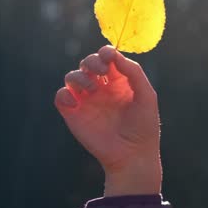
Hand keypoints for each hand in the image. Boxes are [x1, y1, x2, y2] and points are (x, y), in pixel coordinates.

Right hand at [54, 46, 161, 195]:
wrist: (132, 155)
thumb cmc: (143, 126)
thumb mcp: (146, 96)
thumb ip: (134, 72)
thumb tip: (115, 55)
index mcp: (119, 82)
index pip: (107, 59)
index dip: (105, 52)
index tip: (109, 55)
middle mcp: (101, 89)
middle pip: (88, 63)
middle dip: (92, 61)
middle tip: (102, 71)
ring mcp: (86, 101)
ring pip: (73, 76)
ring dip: (80, 76)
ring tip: (91, 88)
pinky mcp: (73, 114)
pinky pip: (61, 96)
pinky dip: (64, 94)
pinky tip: (76, 101)